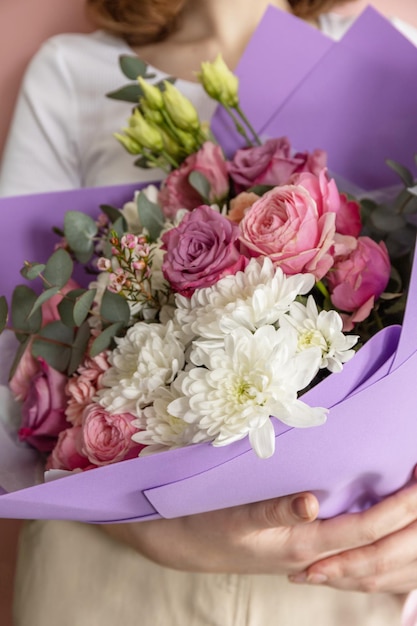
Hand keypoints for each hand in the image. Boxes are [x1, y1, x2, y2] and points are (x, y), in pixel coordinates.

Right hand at [103, 471, 416, 579]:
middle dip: (407, 521)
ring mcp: (310, 556)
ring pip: (367, 553)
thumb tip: (311, 502)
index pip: (365, 530)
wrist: (187, 543)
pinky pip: (349, 550)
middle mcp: (314, 554)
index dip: (397, 509)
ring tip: (412, 503)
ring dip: (395, 532)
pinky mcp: (303, 549)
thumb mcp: (237, 515)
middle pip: (376, 547)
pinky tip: (377, 522)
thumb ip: (273, 509)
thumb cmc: (210, 525)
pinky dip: (373, 538)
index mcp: (303, 544)